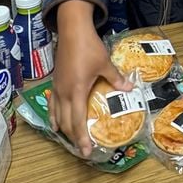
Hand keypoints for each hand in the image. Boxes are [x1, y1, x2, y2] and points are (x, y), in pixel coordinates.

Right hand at [49, 0, 131, 152]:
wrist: (72, 30)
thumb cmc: (89, 47)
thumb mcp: (105, 64)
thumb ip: (116, 78)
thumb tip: (129, 88)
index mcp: (76, 91)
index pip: (77, 121)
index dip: (81, 138)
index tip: (86, 151)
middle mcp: (64, 93)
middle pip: (66, 122)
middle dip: (74, 137)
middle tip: (82, 149)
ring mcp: (57, 87)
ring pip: (57, 114)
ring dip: (64, 128)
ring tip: (71, 139)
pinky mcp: (55, 81)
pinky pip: (53, 104)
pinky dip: (55, 116)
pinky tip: (56, 122)